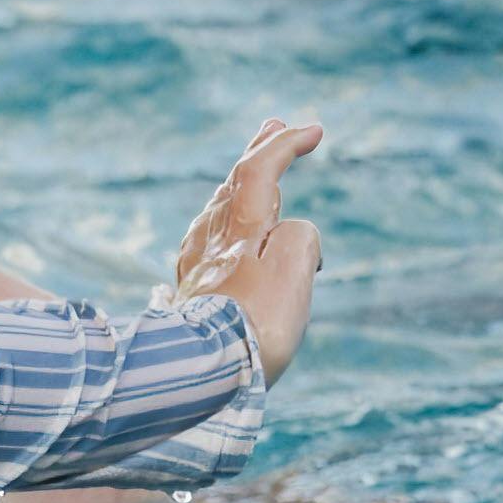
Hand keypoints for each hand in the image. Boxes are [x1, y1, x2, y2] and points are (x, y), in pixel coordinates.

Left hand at [173, 117, 322, 384]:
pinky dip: (223, 225)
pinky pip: (206, 244)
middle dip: (257, 154)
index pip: (257, 171)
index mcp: (237, 229)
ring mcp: (196, 268)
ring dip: (239, 188)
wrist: (199, 376)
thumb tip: (288, 235)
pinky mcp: (190, 296)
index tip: (312, 130)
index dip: (283, 146)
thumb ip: (297, 237)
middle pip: (232, 186)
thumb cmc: (253, 325)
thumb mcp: (292, 270)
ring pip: (217, 213)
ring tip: (253, 174)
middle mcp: (210, 241)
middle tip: (274, 127)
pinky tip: (217, 233)